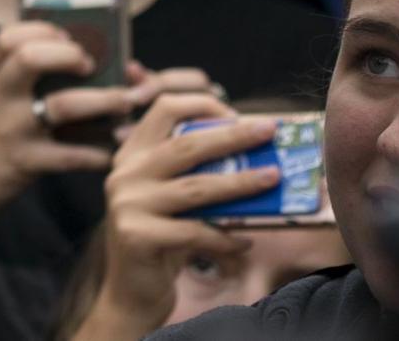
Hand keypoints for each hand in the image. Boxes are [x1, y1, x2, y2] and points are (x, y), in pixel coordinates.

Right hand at [0, 21, 134, 214]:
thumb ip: (16, 82)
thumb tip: (75, 63)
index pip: (9, 38)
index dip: (42, 30)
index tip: (67, 36)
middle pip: (31, 59)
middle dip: (70, 55)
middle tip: (91, 65)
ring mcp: (12, 130)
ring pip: (63, 105)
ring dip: (103, 100)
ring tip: (124, 103)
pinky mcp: (26, 163)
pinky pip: (71, 156)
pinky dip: (99, 153)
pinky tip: (114, 151)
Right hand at [80, 94, 277, 339]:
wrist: (130, 293)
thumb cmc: (162, 241)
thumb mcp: (172, 201)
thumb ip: (195, 178)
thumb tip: (256, 161)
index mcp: (132, 154)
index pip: (163, 109)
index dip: (202, 105)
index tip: (238, 115)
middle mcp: (125, 173)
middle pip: (186, 144)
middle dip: (233, 135)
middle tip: (269, 131)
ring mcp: (127, 203)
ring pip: (195, 187)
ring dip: (240, 182)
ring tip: (273, 179)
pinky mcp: (136, 235)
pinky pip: (195, 233)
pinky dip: (226, 238)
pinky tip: (246, 242)